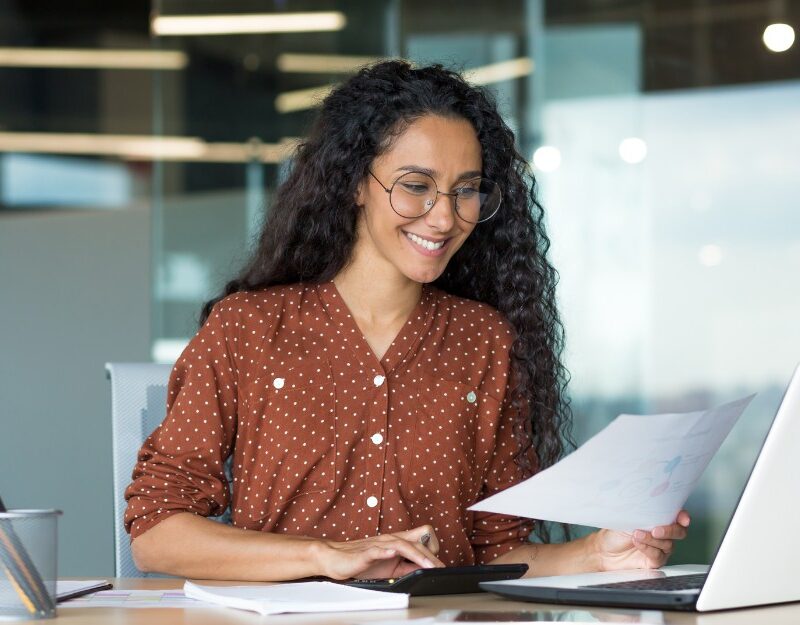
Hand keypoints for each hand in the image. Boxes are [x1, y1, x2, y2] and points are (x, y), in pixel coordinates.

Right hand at [315, 525, 444, 579]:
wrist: (336, 558)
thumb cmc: (362, 562)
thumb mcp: (391, 567)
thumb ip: (408, 567)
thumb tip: (426, 570)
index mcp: (397, 542)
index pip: (422, 539)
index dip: (432, 550)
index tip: (437, 565)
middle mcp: (390, 539)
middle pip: (415, 543)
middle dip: (430, 557)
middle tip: (439, 569)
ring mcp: (378, 544)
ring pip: (401, 544)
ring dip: (416, 555)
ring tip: (427, 565)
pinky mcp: (365, 552)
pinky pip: (377, 550)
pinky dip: (386, 551)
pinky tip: (393, 554)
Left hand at [593, 510, 690, 570]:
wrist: (604, 550)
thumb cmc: (616, 532)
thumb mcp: (628, 517)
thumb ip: (642, 512)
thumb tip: (646, 501)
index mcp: (659, 520)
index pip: (677, 517)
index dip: (683, 516)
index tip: (682, 518)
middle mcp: (663, 534)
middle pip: (679, 532)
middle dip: (669, 530)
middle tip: (656, 530)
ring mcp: (660, 548)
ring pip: (667, 544)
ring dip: (651, 539)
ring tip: (636, 534)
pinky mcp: (654, 561)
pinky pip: (658, 555)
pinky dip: (648, 548)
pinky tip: (638, 543)